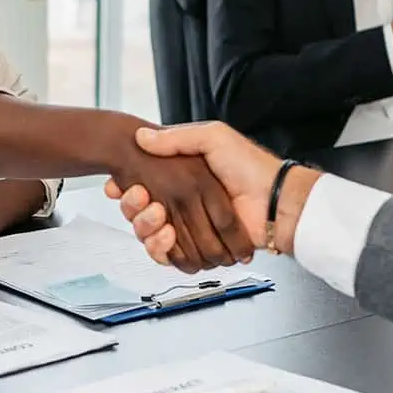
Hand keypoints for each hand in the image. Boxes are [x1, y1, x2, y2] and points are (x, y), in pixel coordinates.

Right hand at [108, 147, 253, 273]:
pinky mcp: (197, 250)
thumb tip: (142, 136)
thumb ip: (176, 138)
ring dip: (144, 227)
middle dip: (132, 208)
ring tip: (157, 215)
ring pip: (148, 236)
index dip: (126, 189)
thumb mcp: (213, 138)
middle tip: (140, 197)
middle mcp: (181, 204)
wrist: (274, 200)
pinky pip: (167, 256)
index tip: (118, 184)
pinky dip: (161, 249)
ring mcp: (188, 229)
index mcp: (181, 178)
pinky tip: (166, 235)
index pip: (141, 187)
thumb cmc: (251, 166)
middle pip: (138, 214)